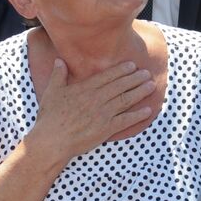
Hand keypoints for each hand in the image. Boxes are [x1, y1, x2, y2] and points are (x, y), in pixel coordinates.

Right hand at [28, 59, 155, 163]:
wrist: (52, 140)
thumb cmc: (50, 117)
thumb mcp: (51, 92)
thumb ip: (58, 75)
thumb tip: (59, 60)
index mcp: (85, 88)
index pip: (107, 76)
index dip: (121, 70)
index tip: (132, 65)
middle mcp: (97, 99)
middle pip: (120, 86)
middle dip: (135, 78)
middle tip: (147, 73)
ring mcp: (103, 114)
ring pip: (126, 100)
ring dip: (140, 92)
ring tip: (151, 86)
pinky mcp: (106, 129)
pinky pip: (126, 120)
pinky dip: (138, 115)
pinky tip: (148, 110)